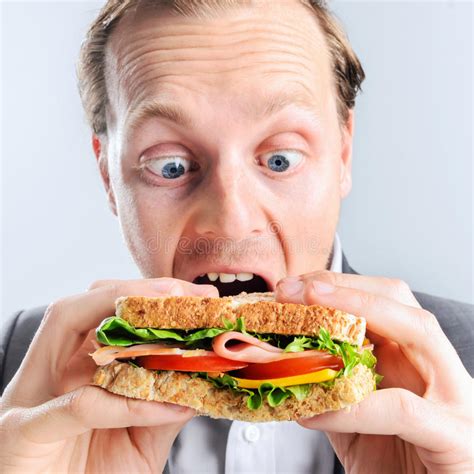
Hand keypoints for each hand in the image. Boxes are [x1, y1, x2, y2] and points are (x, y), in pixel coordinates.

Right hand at [0, 278, 218, 472]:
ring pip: (65, 323)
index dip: (152, 295)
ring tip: (165, 315)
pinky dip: (119, 402)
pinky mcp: (20, 433)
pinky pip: (73, 404)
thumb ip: (164, 408)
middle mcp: (52, 370)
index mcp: (77, 368)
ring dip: (117, 309)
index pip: (109, 310)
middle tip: (183, 294)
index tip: (199, 295)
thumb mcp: (140, 441)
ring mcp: (31, 396)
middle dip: (137, 290)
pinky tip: (160, 405)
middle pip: (88, 303)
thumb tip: (202, 378)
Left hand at [276, 272, 472, 473]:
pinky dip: (355, 406)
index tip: (289, 287)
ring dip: (359, 311)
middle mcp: (437, 368)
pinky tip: (315, 412)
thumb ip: (329, 386)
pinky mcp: (458, 437)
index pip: (381, 300)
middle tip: (291, 289)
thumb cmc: (392, 464)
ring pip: (418, 331)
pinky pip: (403, 409)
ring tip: (309, 313)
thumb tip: (284, 361)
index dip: (335, 286)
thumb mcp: (352, 417)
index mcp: (412, 358)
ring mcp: (455, 398)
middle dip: (343, 287)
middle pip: (399, 301)